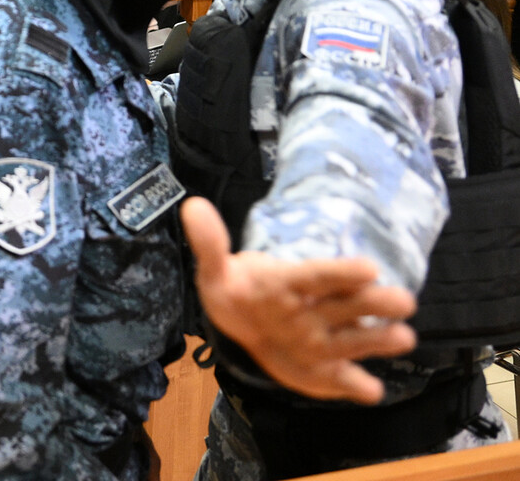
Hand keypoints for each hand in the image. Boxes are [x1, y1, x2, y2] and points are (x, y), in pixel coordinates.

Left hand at [181, 197, 417, 404]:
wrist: (242, 324)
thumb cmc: (238, 291)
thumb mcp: (217, 271)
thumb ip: (210, 245)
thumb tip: (193, 206)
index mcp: (292, 282)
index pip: (318, 275)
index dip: (340, 272)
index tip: (369, 268)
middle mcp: (316, 309)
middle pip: (349, 305)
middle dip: (375, 303)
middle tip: (403, 301)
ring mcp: (323, 340)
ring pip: (354, 340)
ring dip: (377, 341)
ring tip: (403, 338)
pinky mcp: (325, 371)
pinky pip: (343, 380)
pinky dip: (356, 386)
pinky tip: (371, 391)